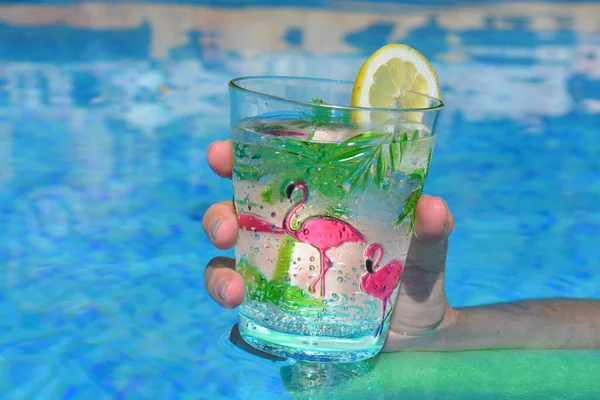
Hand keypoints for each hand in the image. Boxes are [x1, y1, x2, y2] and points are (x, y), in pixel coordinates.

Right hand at [202, 140, 456, 351]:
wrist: (414, 336)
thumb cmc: (412, 277)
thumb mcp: (423, 250)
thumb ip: (431, 230)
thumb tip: (431, 208)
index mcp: (315, 205)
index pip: (268, 173)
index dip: (238, 158)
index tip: (221, 155)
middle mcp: (286, 234)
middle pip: (235, 215)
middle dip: (218, 216)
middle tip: (226, 228)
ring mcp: (275, 274)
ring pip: (227, 264)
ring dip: (219, 274)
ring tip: (234, 291)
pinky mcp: (274, 312)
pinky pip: (243, 310)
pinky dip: (236, 316)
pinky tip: (243, 317)